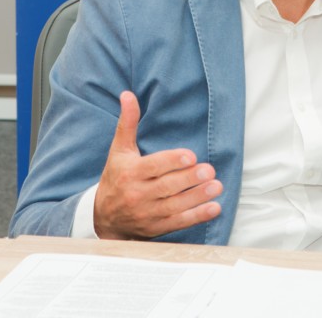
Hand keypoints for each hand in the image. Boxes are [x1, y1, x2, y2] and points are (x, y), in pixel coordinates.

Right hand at [93, 91, 221, 239]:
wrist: (104, 217)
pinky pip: (179, 222)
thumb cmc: (116, 176)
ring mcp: (148, 213)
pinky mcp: (157, 227)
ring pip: (175, 206)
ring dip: (198, 197)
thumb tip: (128, 95)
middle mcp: (138, 194)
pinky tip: (214, 207)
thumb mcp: (119, 150)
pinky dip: (197, 216)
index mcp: (130, 172)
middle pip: (166, 187)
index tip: (190, 156)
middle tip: (209, 170)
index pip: (153, 167)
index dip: (171, 161)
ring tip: (217, 186)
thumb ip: (128, 123)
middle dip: (189, 179)